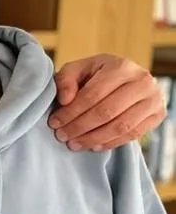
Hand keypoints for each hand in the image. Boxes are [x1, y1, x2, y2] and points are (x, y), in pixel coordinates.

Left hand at [48, 55, 165, 150]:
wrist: (125, 78)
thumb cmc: (96, 74)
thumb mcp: (78, 70)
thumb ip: (66, 80)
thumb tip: (64, 100)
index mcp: (121, 67)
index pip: (93, 95)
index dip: (71, 112)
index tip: (54, 123)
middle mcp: (142, 82)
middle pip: (106, 112)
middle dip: (80, 127)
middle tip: (62, 136)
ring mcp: (154, 99)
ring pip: (121, 126)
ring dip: (93, 139)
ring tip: (74, 144)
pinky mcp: (158, 115)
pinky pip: (133, 135)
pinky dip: (110, 143)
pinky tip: (93, 146)